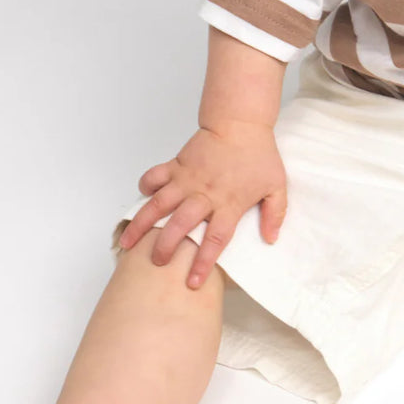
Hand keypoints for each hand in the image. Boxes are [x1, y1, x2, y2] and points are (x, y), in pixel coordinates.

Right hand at [119, 121, 287, 286]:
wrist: (240, 122)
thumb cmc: (259, 155)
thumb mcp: (277, 187)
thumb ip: (274, 214)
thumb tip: (271, 239)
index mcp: (229, 204)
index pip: (215, 240)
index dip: (203, 263)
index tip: (192, 282)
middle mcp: (204, 194)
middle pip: (181, 225)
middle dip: (166, 246)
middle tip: (156, 263)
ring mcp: (187, 179)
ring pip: (159, 204)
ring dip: (142, 223)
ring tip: (127, 241)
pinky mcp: (177, 165)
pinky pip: (155, 176)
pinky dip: (145, 186)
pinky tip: (141, 198)